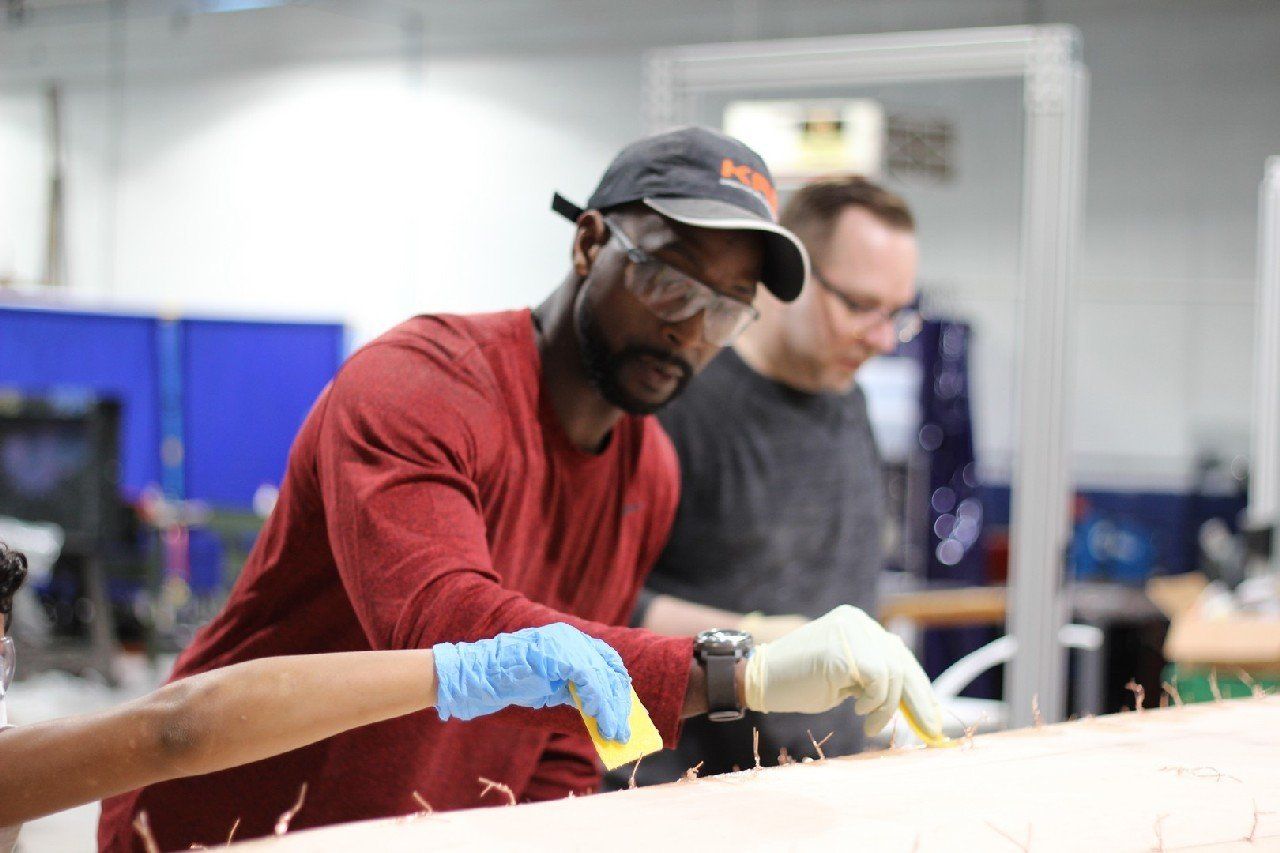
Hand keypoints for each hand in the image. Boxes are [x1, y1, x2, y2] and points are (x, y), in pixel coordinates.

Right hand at [433, 623, 632, 740]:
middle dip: (618, 702)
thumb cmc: (509, 682)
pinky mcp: (556, 654)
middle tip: (623, 730)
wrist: (476, 677)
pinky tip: (598, 719)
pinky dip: (597, 701)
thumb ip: (574, 691)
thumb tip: (601, 711)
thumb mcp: (549, 686)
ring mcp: (563, 643)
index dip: (618, 684)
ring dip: (611, 709)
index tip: (625, 708)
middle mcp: (569, 637)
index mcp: (568, 640)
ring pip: (601, 676)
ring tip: (614, 733)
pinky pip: (587, 679)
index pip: (605, 658)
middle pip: (608, 668)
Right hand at [743, 605, 941, 738]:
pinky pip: (878, 679)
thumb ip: (874, 676)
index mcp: (858, 623)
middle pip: (901, 661)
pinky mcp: (843, 648)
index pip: (898, 654)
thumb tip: (915, 700)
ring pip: (892, 673)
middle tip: (928, 729)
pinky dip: (874, 702)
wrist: (760, 679)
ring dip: (886, 706)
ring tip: (869, 722)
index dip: (919, 686)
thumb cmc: (799, 683)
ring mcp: (850, 630)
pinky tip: (857, 711)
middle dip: (918, 700)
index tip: (931, 716)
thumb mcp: (846, 677)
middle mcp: (857, 621)